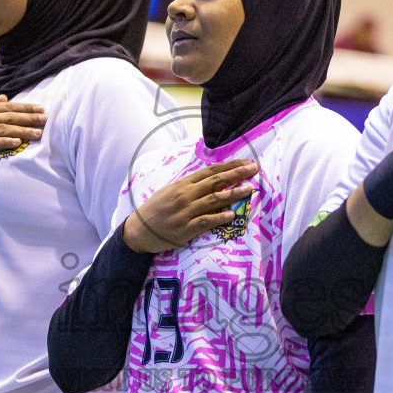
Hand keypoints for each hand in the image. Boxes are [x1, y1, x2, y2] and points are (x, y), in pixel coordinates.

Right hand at [0, 95, 46, 169]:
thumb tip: (5, 98)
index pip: (6, 107)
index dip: (25, 107)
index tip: (41, 108)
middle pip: (7, 117)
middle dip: (29, 118)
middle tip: (46, 119)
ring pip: (2, 130)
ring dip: (21, 131)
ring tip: (38, 133)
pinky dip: (4, 142)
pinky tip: (17, 143)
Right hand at [124, 160, 258, 253]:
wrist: (139, 230)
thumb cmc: (156, 210)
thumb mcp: (170, 191)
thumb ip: (189, 186)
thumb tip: (211, 180)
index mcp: (183, 184)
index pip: (211, 171)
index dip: (230, 166)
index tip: (245, 162)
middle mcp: (185, 195)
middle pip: (215, 181)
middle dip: (237, 174)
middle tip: (253, 168)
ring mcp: (186, 211)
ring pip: (214, 199)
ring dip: (233, 194)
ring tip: (249, 189)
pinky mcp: (186, 228)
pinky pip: (206, 221)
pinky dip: (220, 218)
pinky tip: (233, 215)